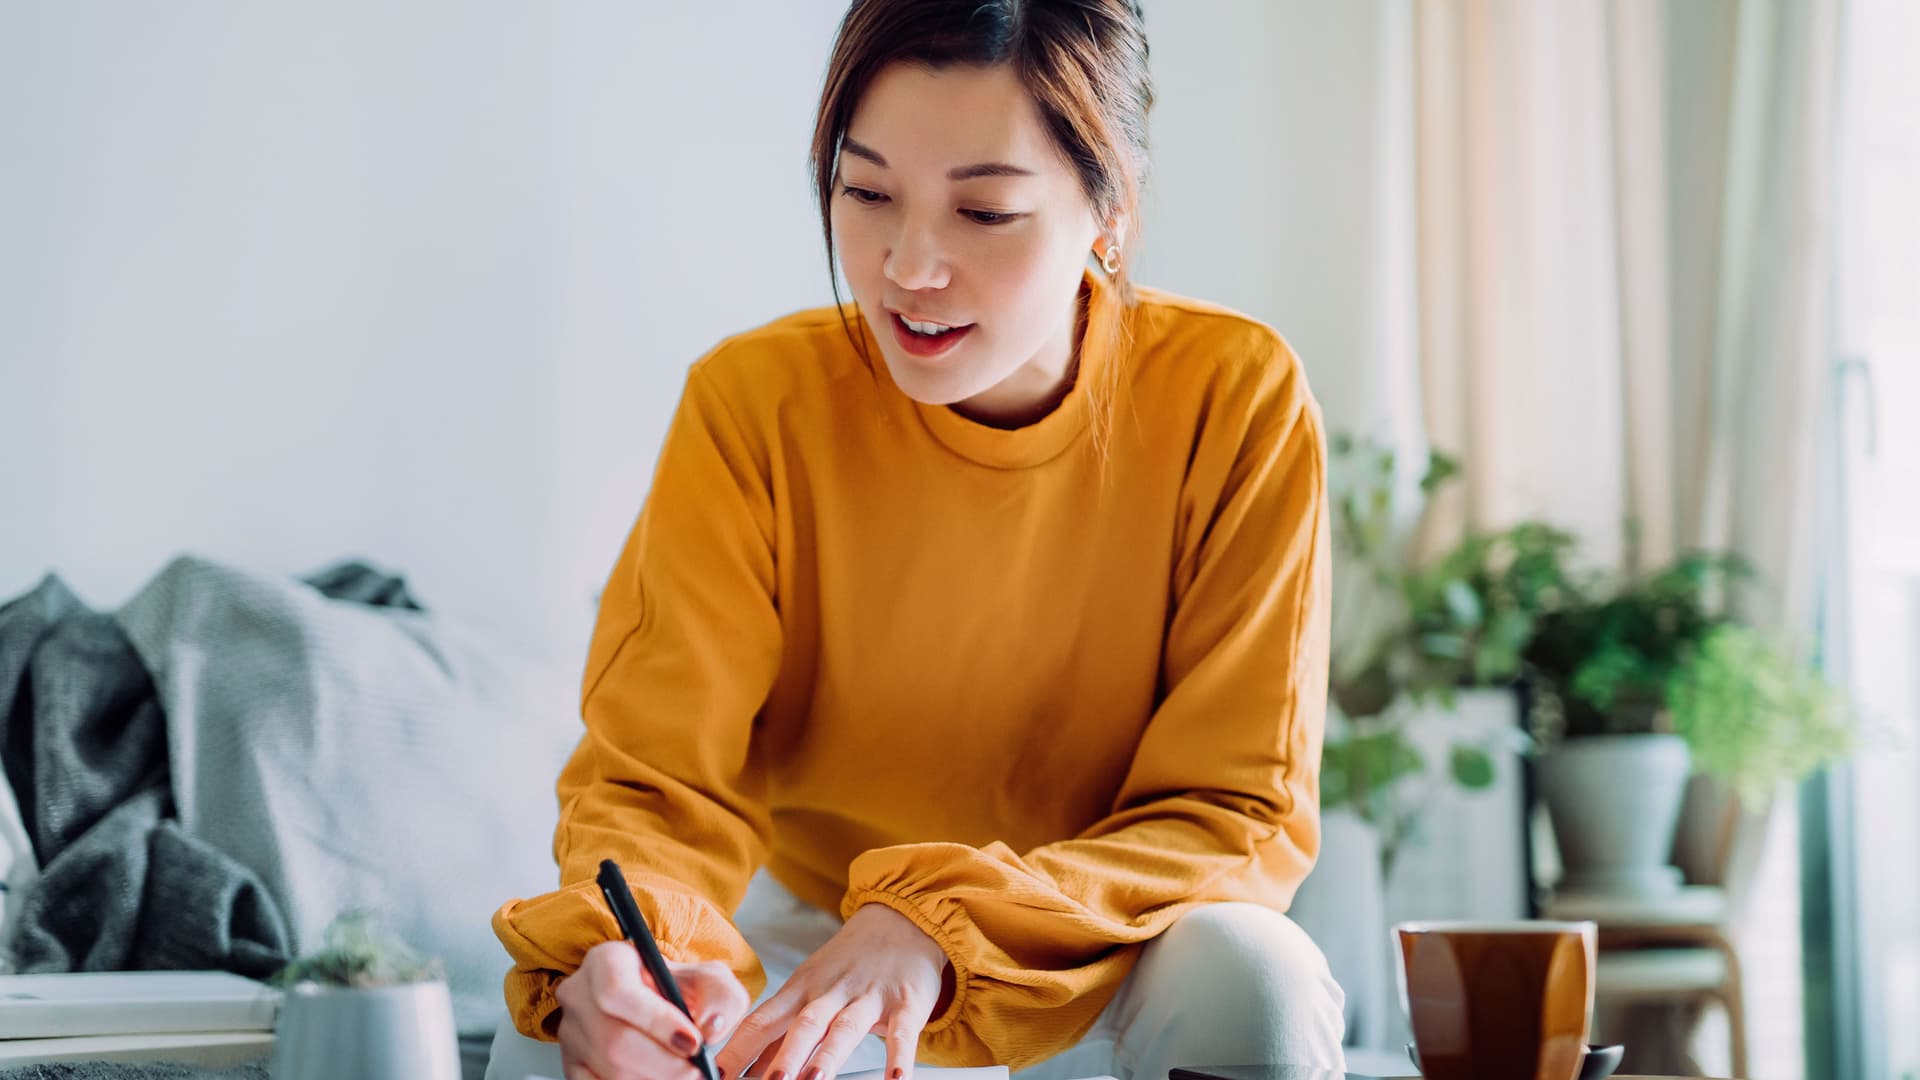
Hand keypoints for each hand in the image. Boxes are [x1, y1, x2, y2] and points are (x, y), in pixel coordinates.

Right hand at [556, 939, 751, 1079]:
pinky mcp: (571, 1064)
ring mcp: (570, 1033)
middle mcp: (579, 995)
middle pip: (614, 1040)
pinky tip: (657, 1079)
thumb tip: (711, 1028)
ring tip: (684, 1075)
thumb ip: (721, 996)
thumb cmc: (677, 988)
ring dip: (653, 1079)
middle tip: (696, 1071)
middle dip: (664, 1064)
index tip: (693, 1041)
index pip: (618, 991)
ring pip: (608, 1068)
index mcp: (606, 961)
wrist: (658, 1004)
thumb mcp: (708, 979)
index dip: (656, 1021)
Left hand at [714, 904, 947, 1079]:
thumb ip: (779, 1034)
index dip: (738, 1048)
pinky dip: (898, 1056)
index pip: (762, 1021)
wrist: (903, 920)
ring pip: (845, 1027)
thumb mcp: (809, 989)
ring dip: (829, 1054)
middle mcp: (831, 992)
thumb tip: (741, 1071)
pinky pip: (902, 1032)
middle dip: (783, 1057)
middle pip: (803, 1024)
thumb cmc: (849, 964)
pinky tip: (895, 1078)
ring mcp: (869, 996)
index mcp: (801, 989)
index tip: (719, 1073)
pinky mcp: (906, 1002)